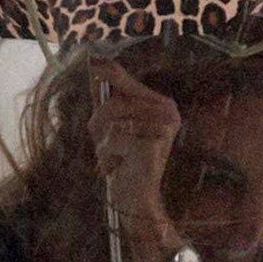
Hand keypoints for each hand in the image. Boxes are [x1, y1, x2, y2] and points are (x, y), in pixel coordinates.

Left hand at [87, 62, 186, 261]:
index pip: (122, 79)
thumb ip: (107, 95)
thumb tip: (95, 60)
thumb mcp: (112, 125)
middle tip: (108, 147)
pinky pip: (113, 137)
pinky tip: (119, 166)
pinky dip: (108, 154)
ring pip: (110, 118)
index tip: (94, 68)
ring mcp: (163, 128)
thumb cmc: (123, 162)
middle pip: (112, 101)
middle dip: (99, 125)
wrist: (135, 201)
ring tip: (115, 157)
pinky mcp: (153, 145)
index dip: (105, 77)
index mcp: (162, 105)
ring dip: (103, 142)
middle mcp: (168, 113)